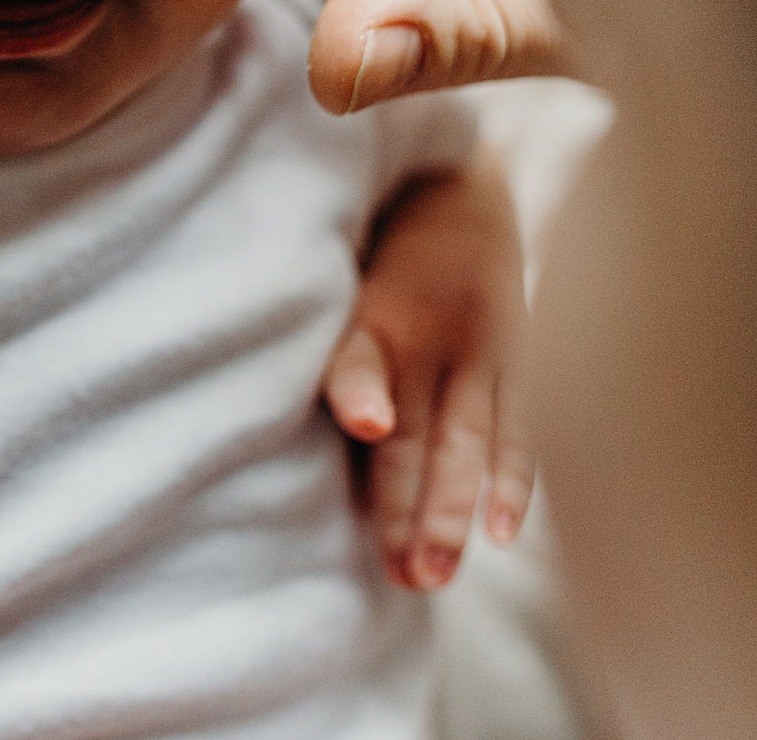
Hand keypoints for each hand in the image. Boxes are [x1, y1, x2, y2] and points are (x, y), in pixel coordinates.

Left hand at [322, 161, 534, 589]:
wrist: (462, 181)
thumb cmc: (369, 239)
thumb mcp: (336, 262)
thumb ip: (315, 331)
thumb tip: (240, 383)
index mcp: (374, 306)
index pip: (363, 354)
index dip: (363, 387)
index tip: (366, 424)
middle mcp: (431, 332)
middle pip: (419, 428)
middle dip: (409, 502)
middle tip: (401, 574)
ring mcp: (480, 348)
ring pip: (467, 442)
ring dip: (451, 511)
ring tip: (431, 575)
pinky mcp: (514, 361)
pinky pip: (516, 429)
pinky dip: (511, 482)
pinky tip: (502, 533)